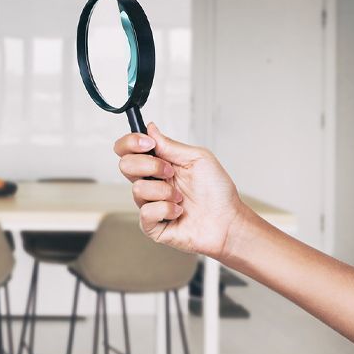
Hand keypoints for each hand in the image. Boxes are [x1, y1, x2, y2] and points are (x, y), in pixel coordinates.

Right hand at [114, 123, 246, 258]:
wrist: (228, 220)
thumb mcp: (197, 158)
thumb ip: (170, 145)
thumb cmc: (217, 191)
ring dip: (165, 191)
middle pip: (125, 165)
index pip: (128, 149)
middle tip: (170, 172)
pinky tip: (179, 211)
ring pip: (138, 189)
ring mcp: (149, 203)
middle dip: (150, 165)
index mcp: (158, 164)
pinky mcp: (151, 225)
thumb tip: (150, 128)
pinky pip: (146, 213)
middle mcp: (151, 182)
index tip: (148, 143)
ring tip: (180, 197)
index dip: (131, 142)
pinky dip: (166, 209)